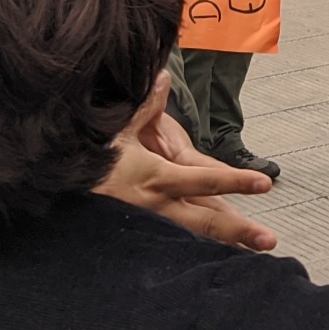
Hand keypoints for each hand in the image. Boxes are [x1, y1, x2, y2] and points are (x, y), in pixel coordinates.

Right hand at [95, 74, 277, 250]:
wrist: (60, 183)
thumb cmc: (89, 155)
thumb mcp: (117, 127)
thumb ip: (145, 104)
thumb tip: (162, 75)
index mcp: (155, 177)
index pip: (204, 179)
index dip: (235, 180)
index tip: (263, 183)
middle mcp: (157, 204)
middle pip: (205, 220)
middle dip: (237, 231)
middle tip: (269, 241)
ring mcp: (152, 220)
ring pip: (195, 232)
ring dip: (224, 244)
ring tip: (253, 254)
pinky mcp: (146, 227)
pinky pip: (180, 235)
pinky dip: (201, 243)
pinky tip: (218, 252)